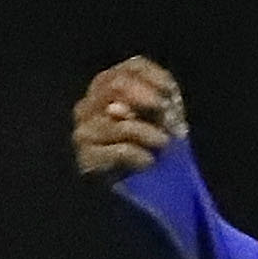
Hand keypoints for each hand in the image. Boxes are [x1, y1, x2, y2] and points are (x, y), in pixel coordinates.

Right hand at [72, 56, 189, 177]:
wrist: (143, 191)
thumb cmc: (153, 147)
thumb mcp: (163, 117)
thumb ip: (158, 100)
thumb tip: (127, 110)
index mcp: (107, 86)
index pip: (133, 67)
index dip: (158, 80)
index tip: (173, 99)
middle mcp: (89, 104)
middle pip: (117, 85)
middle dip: (151, 103)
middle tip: (170, 124)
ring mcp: (84, 131)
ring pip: (121, 122)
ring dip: (150, 134)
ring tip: (163, 145)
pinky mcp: (86, 160)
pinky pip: (119, 151)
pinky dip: (140, 156)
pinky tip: (148, 162)